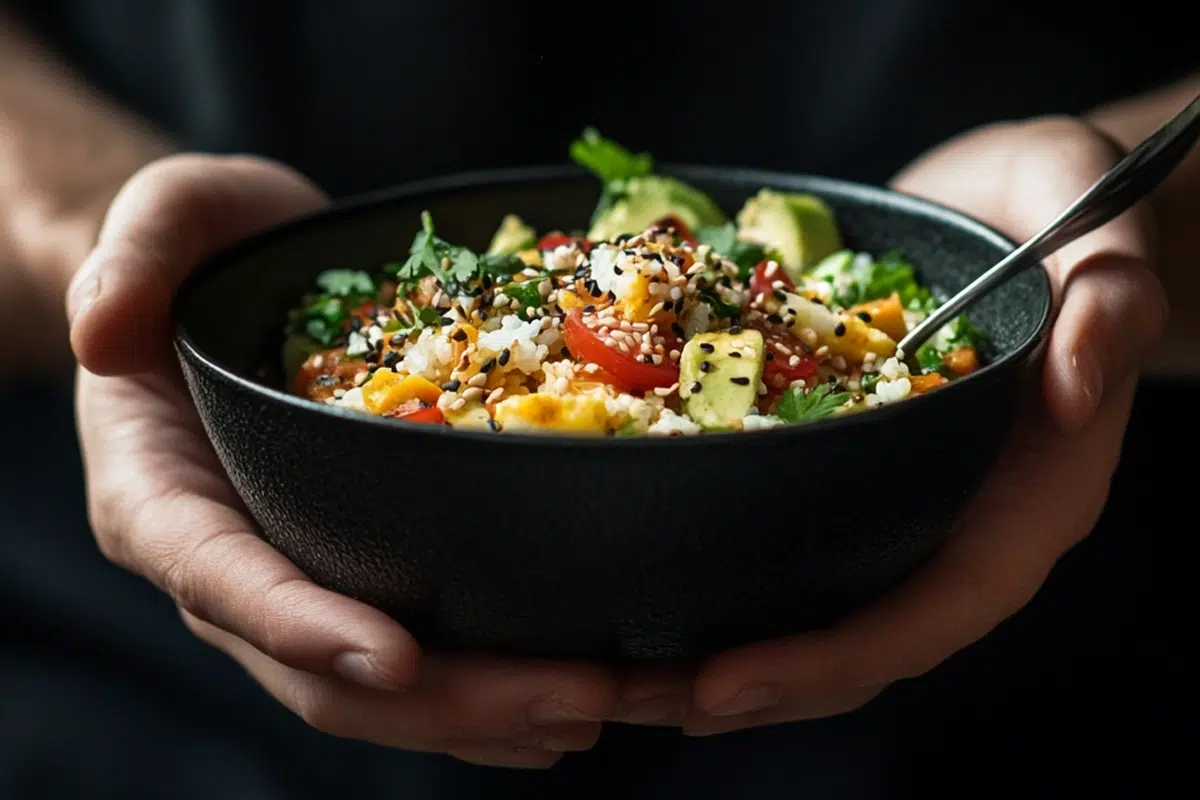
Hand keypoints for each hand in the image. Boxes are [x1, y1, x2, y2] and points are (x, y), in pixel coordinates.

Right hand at [69, 155, 617, 767]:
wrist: (232, 277)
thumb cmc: (198, 248)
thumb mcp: (161, 217)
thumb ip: (128, 256)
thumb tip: (104, 330)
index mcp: (163, 498)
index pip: (223, 580)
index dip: (303, 627)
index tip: (399, 656)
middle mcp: (232, 565)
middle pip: (324, 672)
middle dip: (448, 700)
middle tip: (573, 698)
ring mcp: (301, 578)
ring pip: (384, 690)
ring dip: (493, 716)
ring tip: (600, 705)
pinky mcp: (363, 568)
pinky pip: (425, 652)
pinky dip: (496, 687)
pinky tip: (576, 693)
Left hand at [614, 116, 1166, 733]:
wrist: (1019, 205)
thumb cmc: (1070, 213)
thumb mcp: (1104, 242)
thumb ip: (1111, 305)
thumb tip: (1076, 388)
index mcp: (1025, 501)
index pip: (932, 613)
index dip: (826, 661)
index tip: (718, 685)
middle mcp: (955, 520)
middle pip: (852, 640)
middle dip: (743, 683)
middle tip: (628, 698)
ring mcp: (897, 500)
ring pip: (808, 608)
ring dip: (710, 652)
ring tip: (611, 676)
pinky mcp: (845, 467)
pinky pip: (780, 539)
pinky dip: (712, 573)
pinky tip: (635, 586)